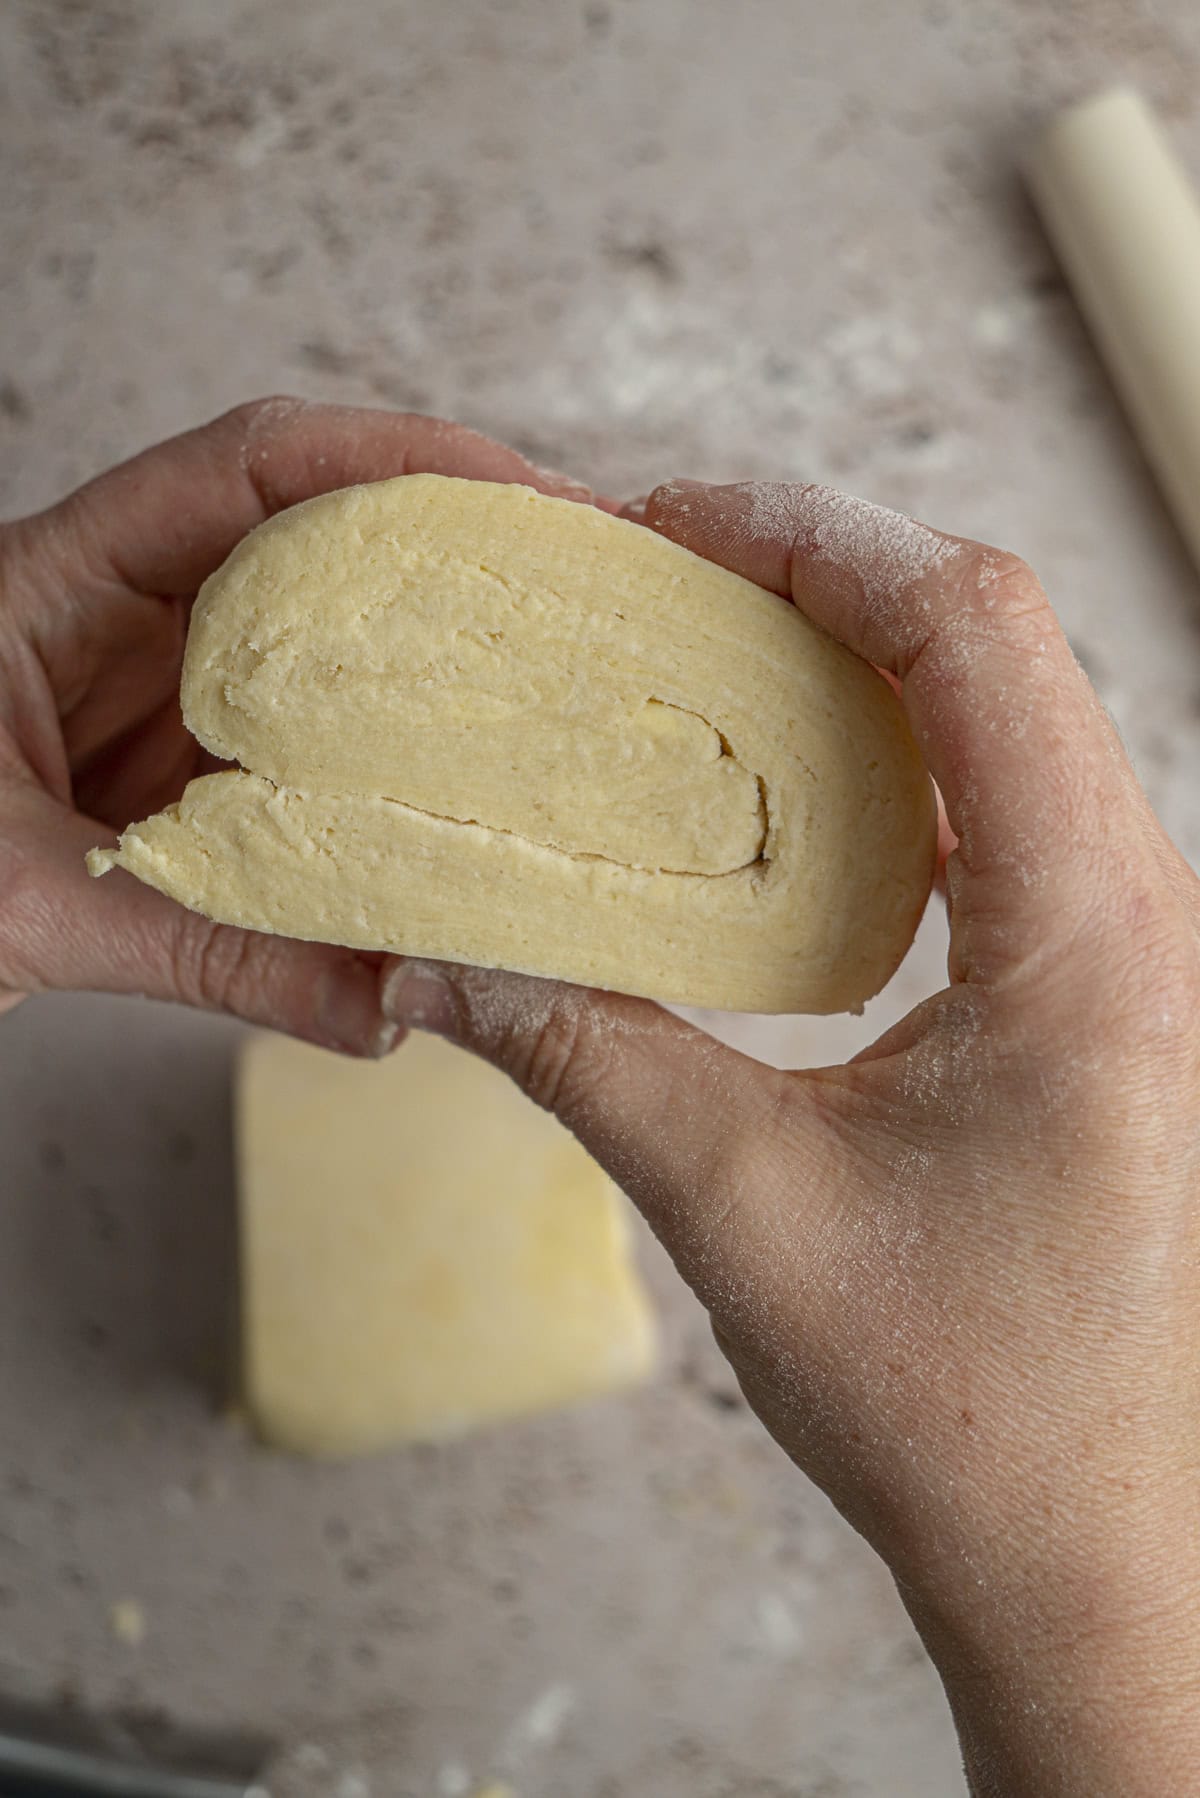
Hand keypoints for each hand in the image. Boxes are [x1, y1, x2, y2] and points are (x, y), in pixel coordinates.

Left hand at [0, 398, 589, 1047]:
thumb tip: (388, 1007)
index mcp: (50, 585)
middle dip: (449, 532)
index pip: (243, 468)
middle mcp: (115, 614)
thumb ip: (209, 956)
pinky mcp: (171, 762)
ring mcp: (149, 686)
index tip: (515, 489)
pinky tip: (460, 773)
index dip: (388, 457)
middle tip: (582, 565)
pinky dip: (380, 746)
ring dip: (430, 633)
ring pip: (314, 627)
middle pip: (306, 525)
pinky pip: (297, 733)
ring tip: (554, 653)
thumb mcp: (24, 908)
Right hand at [380, 480, 1199, 1794]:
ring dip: (849, 668)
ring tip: (696, 661)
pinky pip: (995, 810)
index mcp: (1095, 934)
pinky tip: (771, 794)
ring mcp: (1128, 944)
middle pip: (990, 646)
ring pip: (999, 719)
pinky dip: (879, 765)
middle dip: (819, 580)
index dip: (817, 542)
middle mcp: (1140, 910)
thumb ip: (589, 1057)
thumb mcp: (751, 1216)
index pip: (973, 634)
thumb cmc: (982, 1415)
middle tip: (656, 581)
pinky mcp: (1093, 984)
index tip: (675, 527)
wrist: (1108, 1554)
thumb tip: (444, 953)